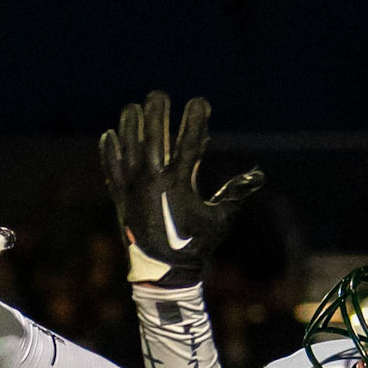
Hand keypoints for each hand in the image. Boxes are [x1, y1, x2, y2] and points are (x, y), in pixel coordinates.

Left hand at [99, 92, 262, 287]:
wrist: (163, 273)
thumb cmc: (194, 246)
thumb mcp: (218, 219)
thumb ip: (235, 193)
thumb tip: (258, 176)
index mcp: (180, 182)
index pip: (190, 141)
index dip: (196, 119)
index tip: (200, 102)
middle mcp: (154, 180)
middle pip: (154, 135)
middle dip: (157, 111)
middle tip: (159, 94)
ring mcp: (134, 187)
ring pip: (128, 146)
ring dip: (130, 124)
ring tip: (133, 108)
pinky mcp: (120, 197)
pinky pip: (111, 168)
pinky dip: (109, 151)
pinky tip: (109, 135)